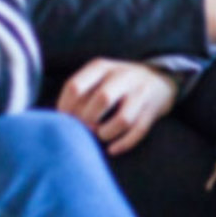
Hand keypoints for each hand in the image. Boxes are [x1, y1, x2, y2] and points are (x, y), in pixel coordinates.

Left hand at [57, 58, 180, 155]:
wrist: (159, 80)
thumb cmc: (115, 84)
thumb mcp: (96, 77)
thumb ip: (78, 92)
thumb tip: (56, 120)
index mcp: (101, 67)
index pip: (76, 87)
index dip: (66, 108)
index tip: (64, 120)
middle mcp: (123, 76)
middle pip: (101, 100)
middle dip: (88, 121)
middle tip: (83, 130)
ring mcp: (141, 93)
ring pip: (122, 119)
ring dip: (106, 133)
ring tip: (100, 135)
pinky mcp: (152, 110)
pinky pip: (138, 131)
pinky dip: (123, 144)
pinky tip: (112, 149)